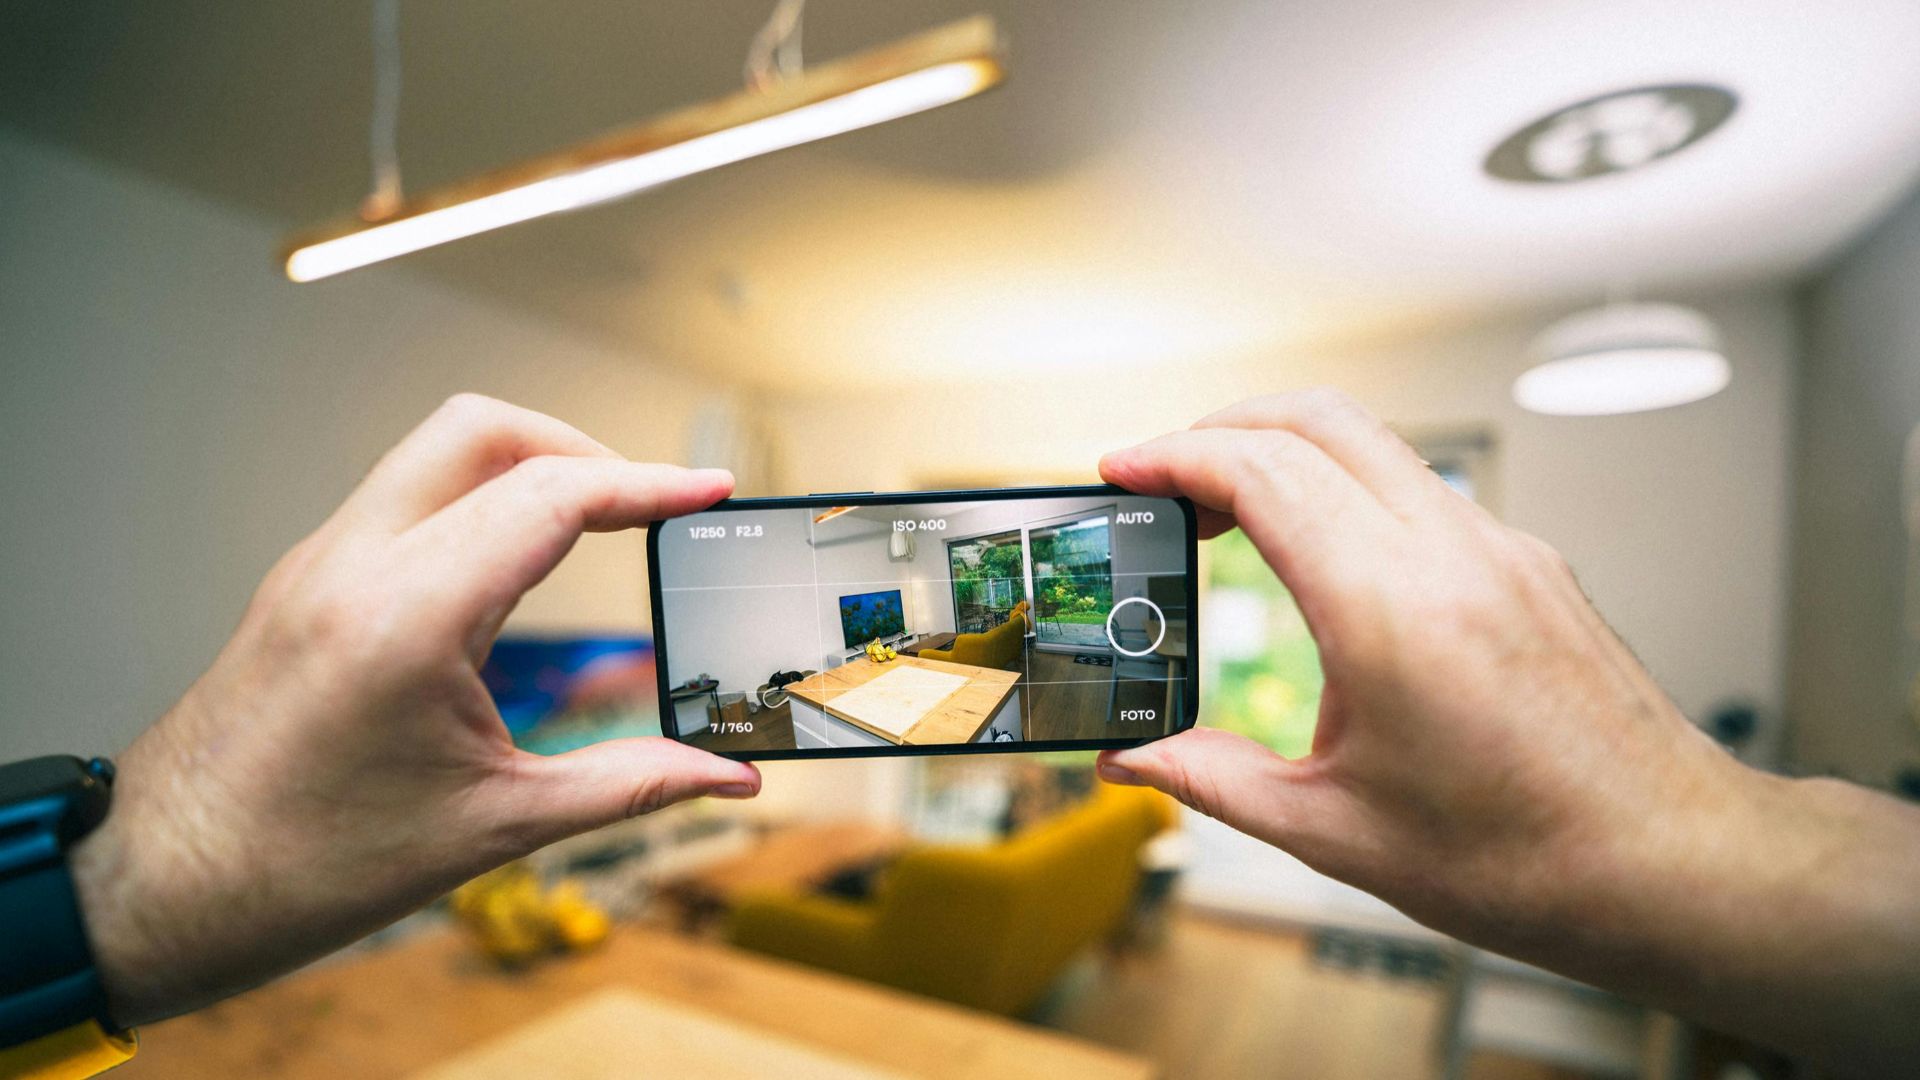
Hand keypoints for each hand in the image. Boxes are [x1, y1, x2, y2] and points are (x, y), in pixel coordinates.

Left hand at [68, 394, 761, 1025]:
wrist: (162, 887)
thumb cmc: (306, 866)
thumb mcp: (495, 826)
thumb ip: (630, 785)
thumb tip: (730, 776)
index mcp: (404, 616)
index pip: (548, 496)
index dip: (647, 484)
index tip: (709, 490)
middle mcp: (352, 565)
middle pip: (483, 429)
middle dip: (581, 448)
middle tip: (646, 504)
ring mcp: (318, 565)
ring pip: (435, 452)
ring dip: (523, 468)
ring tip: (594, 528)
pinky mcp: (303, 582)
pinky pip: (402, 500)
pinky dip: (473, 505)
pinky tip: (513, 569)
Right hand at [1095, 390, 1919, 1071]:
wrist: (1667, 863)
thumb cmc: (1522, 857)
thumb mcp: (1333, 829)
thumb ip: (1214, 779)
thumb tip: (1135, 761)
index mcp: (1390, 608)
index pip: (1262, 473)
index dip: (1174, 456)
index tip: (1122, 468)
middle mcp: (1450, 554)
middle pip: (1315, 419)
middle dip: (1221, 427)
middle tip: (1163, 474)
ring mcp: (1500, 549)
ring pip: (1374, 444)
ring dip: (1289, 453)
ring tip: (1231, 514)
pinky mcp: (1529, 565)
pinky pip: (1421, 490)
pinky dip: (1349, 491)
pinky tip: (1325, 560)